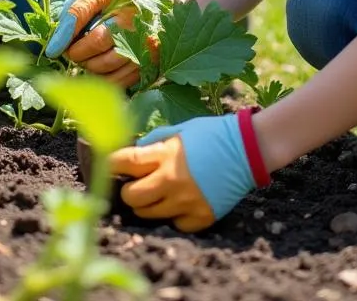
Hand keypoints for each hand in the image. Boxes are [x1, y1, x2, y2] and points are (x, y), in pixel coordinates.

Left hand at [44, 0, 140, 85]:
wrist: (145, 5)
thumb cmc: (109, 1)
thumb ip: (70, 9)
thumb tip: (53, 37)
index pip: (81, 10)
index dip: (65, 32)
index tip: (52, 50)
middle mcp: (130, 13)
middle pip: (97, 41)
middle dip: (77, 53)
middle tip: (70, 54)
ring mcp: (144, 37)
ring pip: (108, 63)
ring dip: (90, 66)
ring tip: (85, 60)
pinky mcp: (150, 59)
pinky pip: (121, 79)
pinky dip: (105, 79)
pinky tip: (100, 70)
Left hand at [109, 113, 261, 231]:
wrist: (247, 149)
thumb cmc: (211, 135)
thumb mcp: (180, 131)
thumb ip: (155, 142)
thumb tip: (133, 151)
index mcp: (165, 154)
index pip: (125, 162)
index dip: (111, 163)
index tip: (109, 163)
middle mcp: (172, 180)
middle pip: (130, 197)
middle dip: (127, 190)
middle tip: (135, 184)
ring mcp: (186, 202)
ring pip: (148, 214)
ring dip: (147, 205)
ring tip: (157, 194)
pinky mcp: (202, 217)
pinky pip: (175, 225)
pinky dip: (173, 217)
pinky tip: (179, 204)